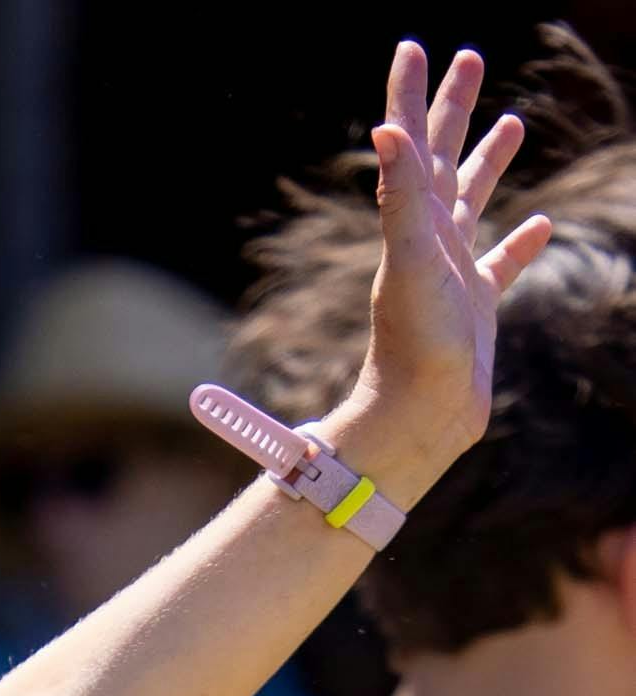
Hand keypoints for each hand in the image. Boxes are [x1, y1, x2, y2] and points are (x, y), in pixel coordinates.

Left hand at [338, 42, 552, 485]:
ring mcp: (454, 271)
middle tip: (470, 58)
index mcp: (413, 220)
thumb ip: (400, 193)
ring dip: (489, 161)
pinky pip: (502, 264)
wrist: (419, 417)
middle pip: (444, 157)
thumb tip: (384, 130)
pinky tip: (542, 224)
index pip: (410, 142)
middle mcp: (429, 239)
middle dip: (455, 107)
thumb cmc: (413, 343)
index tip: (414, 48)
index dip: (410, 95)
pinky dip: (521, 241)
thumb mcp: (409, 258)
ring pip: (475, 201)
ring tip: (513, 123)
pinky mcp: (477, 307)